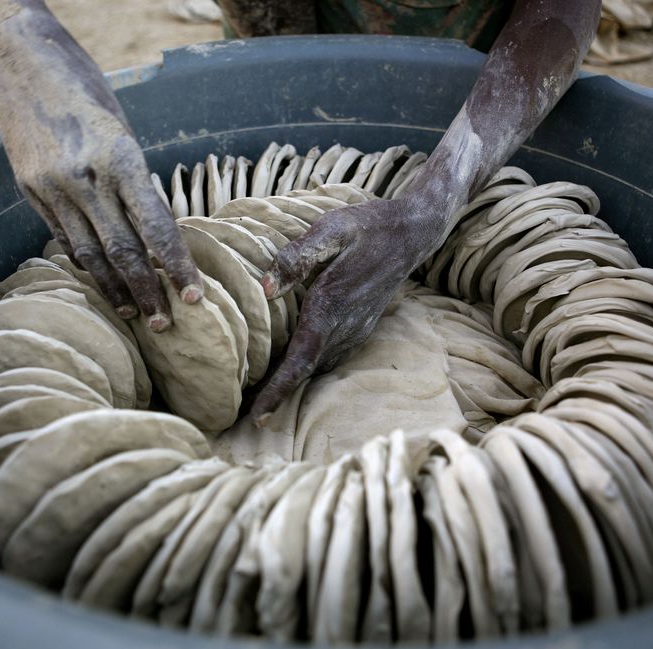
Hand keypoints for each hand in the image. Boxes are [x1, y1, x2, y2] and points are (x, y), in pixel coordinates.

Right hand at [0, 8, 201, 329]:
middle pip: (123, 252)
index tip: (195, 295)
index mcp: (120, 160)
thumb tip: (152, 230)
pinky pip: (62, 238)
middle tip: (165, 323)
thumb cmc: (87, 91)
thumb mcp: (122, 132)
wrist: (23, 61)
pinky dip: (85, 262)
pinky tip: (100, 280)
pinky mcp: (29, 190)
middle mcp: (85, 179)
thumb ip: (133, 181)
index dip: (177, 266)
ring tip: (132, 312)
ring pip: (90, 254)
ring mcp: (53, 188)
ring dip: (114, 289)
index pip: (156, 228)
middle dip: (147, 291)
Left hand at [251, 196, 445, 423]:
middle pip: (305, 373)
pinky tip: (288, 366)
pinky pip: (329, 356)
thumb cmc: (367, 227)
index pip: (301, 361)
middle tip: (241, 414)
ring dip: (290, 383)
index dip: (277, 391)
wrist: (412, 234)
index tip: (257, 417)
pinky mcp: (360, 327)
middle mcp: (344, 326)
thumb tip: (265, 288)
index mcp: (331, 307)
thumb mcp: (332, 229)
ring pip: (318, 367)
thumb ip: (297, 256)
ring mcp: (355, 330)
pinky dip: (307, 368)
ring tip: (257, 397)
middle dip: (275, 396)